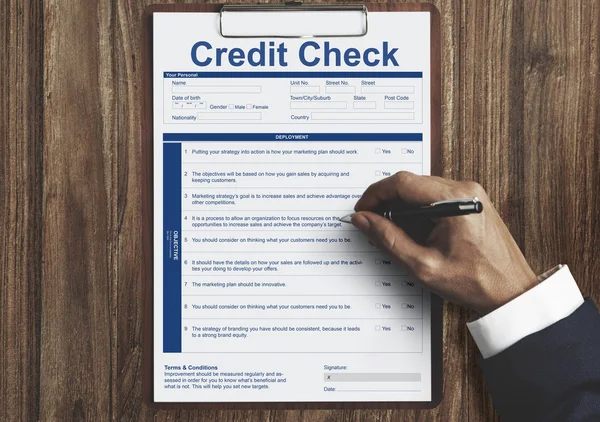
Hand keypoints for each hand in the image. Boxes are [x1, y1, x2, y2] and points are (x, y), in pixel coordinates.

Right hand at [352, 171, 537, 314]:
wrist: (511, 292)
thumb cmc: (475, 282)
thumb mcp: (422, 265)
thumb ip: (388, 239)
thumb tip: (364, 220)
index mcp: (455, 200)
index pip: (402, 182)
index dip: (375, 195)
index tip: (362, 210)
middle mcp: (465, 190)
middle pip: (411, 183)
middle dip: (387, 202)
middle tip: (372, 225)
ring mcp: (471, 195)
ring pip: (422, 190)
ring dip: (402, 207)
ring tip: (393, 233)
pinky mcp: (472, 203)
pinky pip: (436, 197)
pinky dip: (418, 211)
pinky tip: (414, 232)